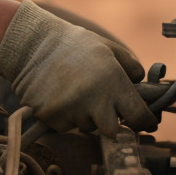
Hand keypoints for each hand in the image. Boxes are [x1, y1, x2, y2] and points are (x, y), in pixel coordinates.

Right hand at [0, 0, 156, 135]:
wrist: (31, 44)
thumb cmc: (73, 44)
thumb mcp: (108, 48)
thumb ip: (131, 68)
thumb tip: (144, 87)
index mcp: (112, 80)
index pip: (138, 116)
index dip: (144, 121)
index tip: (144, 121)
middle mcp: (94, 99)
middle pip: (112, 130)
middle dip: (110, 121)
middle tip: (102, 106)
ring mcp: (72, 110)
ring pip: (87, 126)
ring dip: (85, 115)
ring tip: (74, 90)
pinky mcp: (52, 118)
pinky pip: (66, 125)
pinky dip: (65, 115)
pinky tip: (59, 94)